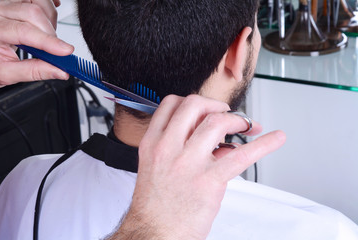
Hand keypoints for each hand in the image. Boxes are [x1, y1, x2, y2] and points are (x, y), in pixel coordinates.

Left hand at [0, 0, 73, 87]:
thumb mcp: (5, 73)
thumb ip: (33, 71)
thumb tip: (59, 71)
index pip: (24, 31)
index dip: (49, 42)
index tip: (66, 51)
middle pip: (33, 12)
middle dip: (51, 32)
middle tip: (54, 49)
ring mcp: (4, 3)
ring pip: (37, 1)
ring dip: (50, 20)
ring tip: (46, 36)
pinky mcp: (12, 1)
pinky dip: (48, 7)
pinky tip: (47, 19)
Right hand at [115, 95, 285, 239]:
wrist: (155, 234)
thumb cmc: (156, 206)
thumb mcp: (156, 168)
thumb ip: (180, 147)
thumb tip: (214, 141)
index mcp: (153, 143)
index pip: (171, 104)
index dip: (192, 102)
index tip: (205, 108)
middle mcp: (168, 148)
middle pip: (195, 105)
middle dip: (216, 105)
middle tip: (227, 113)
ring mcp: (188, 163)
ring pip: (217, 123)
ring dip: (238, 121)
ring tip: (247, 127)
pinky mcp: (209, 180)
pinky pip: (241, 155)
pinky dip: (263, 144)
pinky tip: (275, 138)